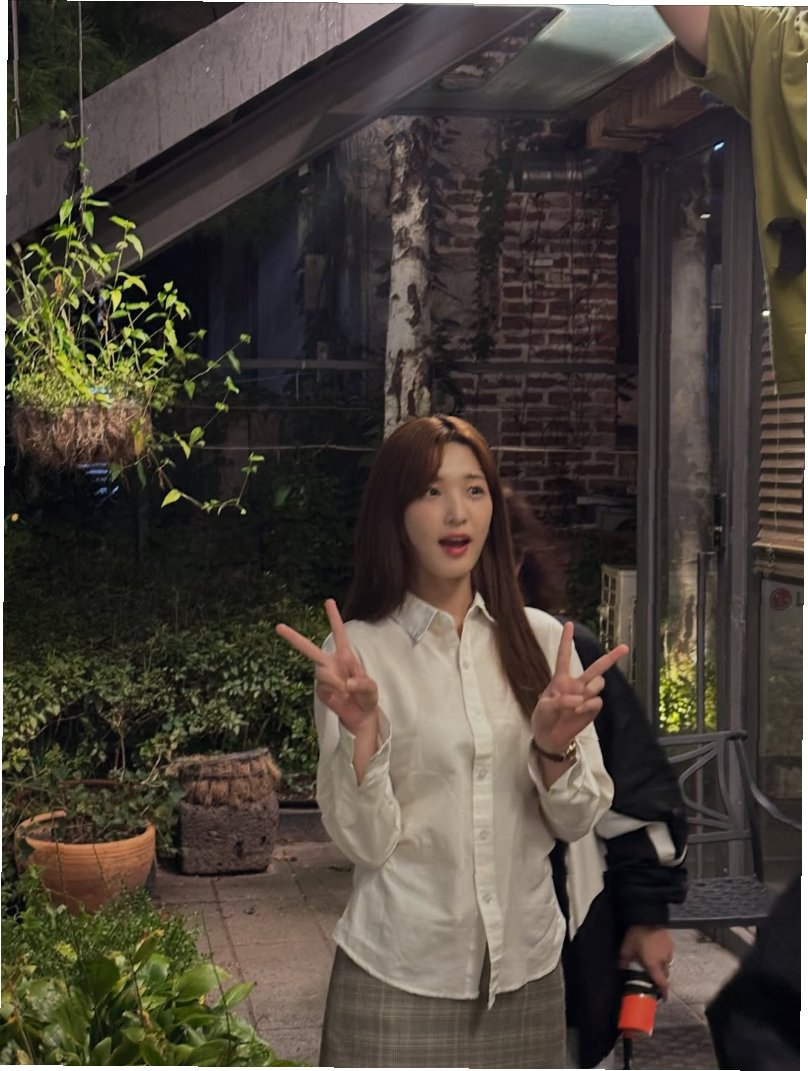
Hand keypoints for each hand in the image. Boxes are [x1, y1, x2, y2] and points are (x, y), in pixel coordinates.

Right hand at [275, 599, 379, 736]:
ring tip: (346, 690)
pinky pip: (322, 687)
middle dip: (293, 638)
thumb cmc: (368, 697)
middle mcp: (331, 663)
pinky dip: (333, 692)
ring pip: (321, 672)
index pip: (339, 633)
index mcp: (345, 656)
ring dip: (334, 681)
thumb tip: (347, 684)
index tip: (328, 600)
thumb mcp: (371, 689)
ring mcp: (323, 676)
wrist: (361, 716)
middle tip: (278, 626)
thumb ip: (362, 684)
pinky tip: (341, 697)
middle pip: (309, 649)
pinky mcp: (320, 690)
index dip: (333, 617)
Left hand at [531, 621, 627, 753]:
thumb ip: (559, 701)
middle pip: (595, 667)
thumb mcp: (543, 708)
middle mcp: (576, 684)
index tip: (569, 624)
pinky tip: (578, 712)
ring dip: (590, 690)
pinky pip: (597, 701)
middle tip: (625, 647)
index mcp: (560, 679)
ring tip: (576, 704)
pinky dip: (588, 705)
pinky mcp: (592, 709)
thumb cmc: (543, 719)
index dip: (566, 640)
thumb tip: (578, 699)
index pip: (564, 656)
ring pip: (598, 683)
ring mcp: (586, 696)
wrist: (549, 738)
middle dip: (611, 657)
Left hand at [619, 924, 673, 1000]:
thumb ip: (624, 961)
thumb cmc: (637, 933)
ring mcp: (668, 951)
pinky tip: (654, 949)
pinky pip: (667, 954)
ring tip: (651, 959)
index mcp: (653, 964)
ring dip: (660, 965)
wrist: (648, 916)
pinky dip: (662, 955)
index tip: (664, 998)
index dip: (664, 992)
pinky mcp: (670, 943)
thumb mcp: (626, 948)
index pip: (662, 983)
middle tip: (651, 974)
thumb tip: (621, 968)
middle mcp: (663, 960)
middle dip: (659, 976)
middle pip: (664, 974)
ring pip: (666, 964)